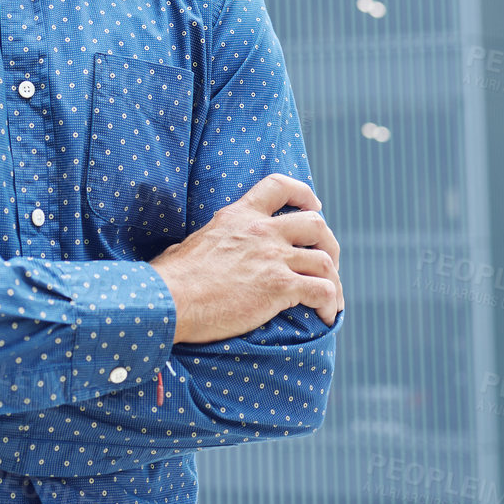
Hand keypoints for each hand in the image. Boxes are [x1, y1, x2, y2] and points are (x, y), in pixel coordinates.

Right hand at [148, 174, 342, 343]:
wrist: (170, 299)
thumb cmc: (171, 278)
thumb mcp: (191, 243)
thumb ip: (207, 242)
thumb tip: (191, 252)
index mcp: (239, 216)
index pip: (279, 186)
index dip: (303, 193)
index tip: (314, 204)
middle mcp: (261, 231)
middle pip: (315, 223)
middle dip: (328, 243)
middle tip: (327, 263)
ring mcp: (273, 257)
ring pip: (324, 260)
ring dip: (333, 280)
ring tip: (332, 299)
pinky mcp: (279, 286)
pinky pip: (322, 290)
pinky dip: (330, 303)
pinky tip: (325, 317)